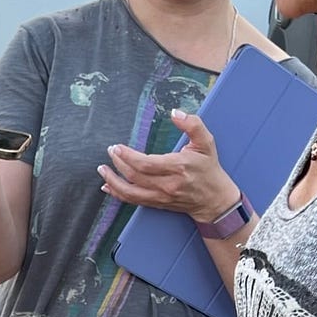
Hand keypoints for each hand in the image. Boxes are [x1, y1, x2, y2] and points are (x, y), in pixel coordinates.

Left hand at [98, 110, 237, 221]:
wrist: (214, 200)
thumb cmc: (209, 169)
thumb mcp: (207, 143)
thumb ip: (193, 125)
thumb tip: (175, 112)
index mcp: (178, 167)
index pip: (146, 164)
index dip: (128, 156)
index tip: (117, 147)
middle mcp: (167, 184)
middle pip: (135, 176)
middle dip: (118, 164)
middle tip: (110, 152)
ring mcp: (161, 196)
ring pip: (130, 192)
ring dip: (113, 181)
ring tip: (102, 170)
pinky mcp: (157, 203)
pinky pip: (133, 201)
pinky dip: (118, 194)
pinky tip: (109, 186)